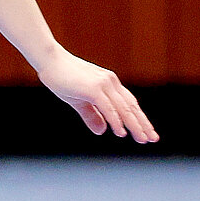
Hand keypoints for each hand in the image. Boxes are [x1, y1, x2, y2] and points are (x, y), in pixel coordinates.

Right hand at [35, 50, 158, 141]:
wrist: (48, 60)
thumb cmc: (60, 78)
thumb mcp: (78, 100)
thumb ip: (91, 115)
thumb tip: (102, 131)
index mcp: (109, 83)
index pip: (129, 103)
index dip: (139, 118)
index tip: (147, 132)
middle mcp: (110, 81)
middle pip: (131, 106)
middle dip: (142, 124)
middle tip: (152, 139)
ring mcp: (103, 84)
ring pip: (123, 108)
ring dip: (134, 125)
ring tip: (142, 139)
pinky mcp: (93, 88)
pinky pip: (109, 108)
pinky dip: (116, 121)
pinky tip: (121, 133)